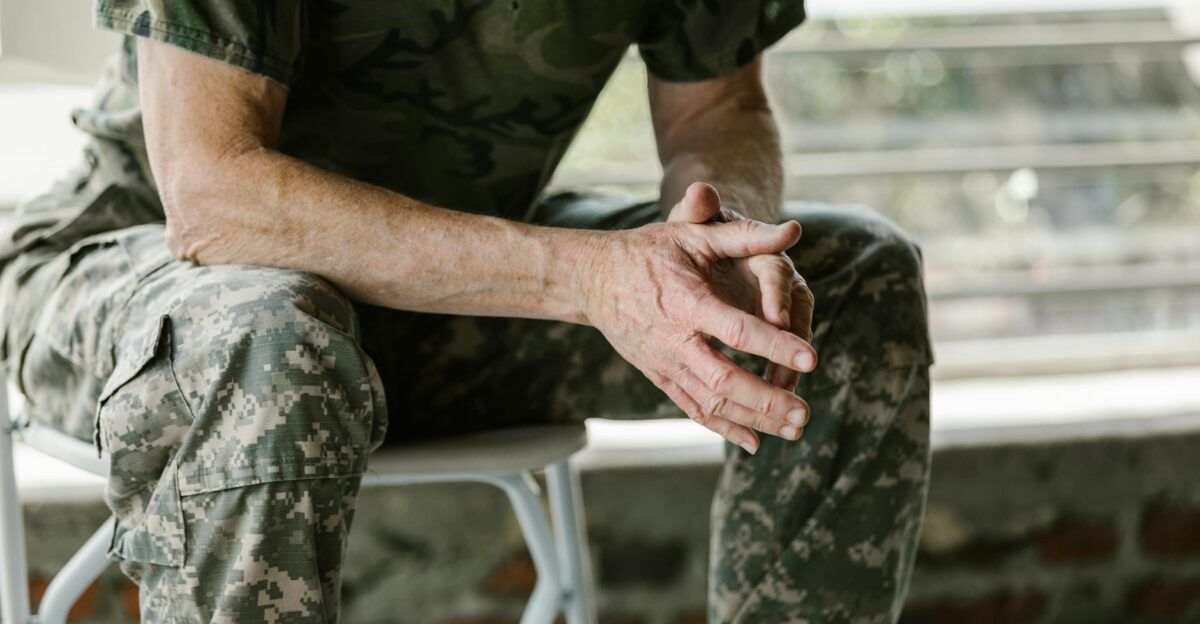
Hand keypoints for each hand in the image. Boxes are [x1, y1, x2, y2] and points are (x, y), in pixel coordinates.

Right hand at [581, 204, 816, 453]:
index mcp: (687, 302)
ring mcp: (665, 363)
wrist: (592, 279)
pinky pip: (693, 409)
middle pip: (724, 380)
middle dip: (767, 400)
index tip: (811, 358)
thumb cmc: (648, 251)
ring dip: (754, 419)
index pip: (735, 329)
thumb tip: (794, 230)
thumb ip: (744, 235)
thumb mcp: (693, 235)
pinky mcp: (660, 377)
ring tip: (794, 429)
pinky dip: (724, 428)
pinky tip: (755, 443)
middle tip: (805, 413)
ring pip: (711, 403)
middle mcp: (675, 340)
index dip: (774, 345)